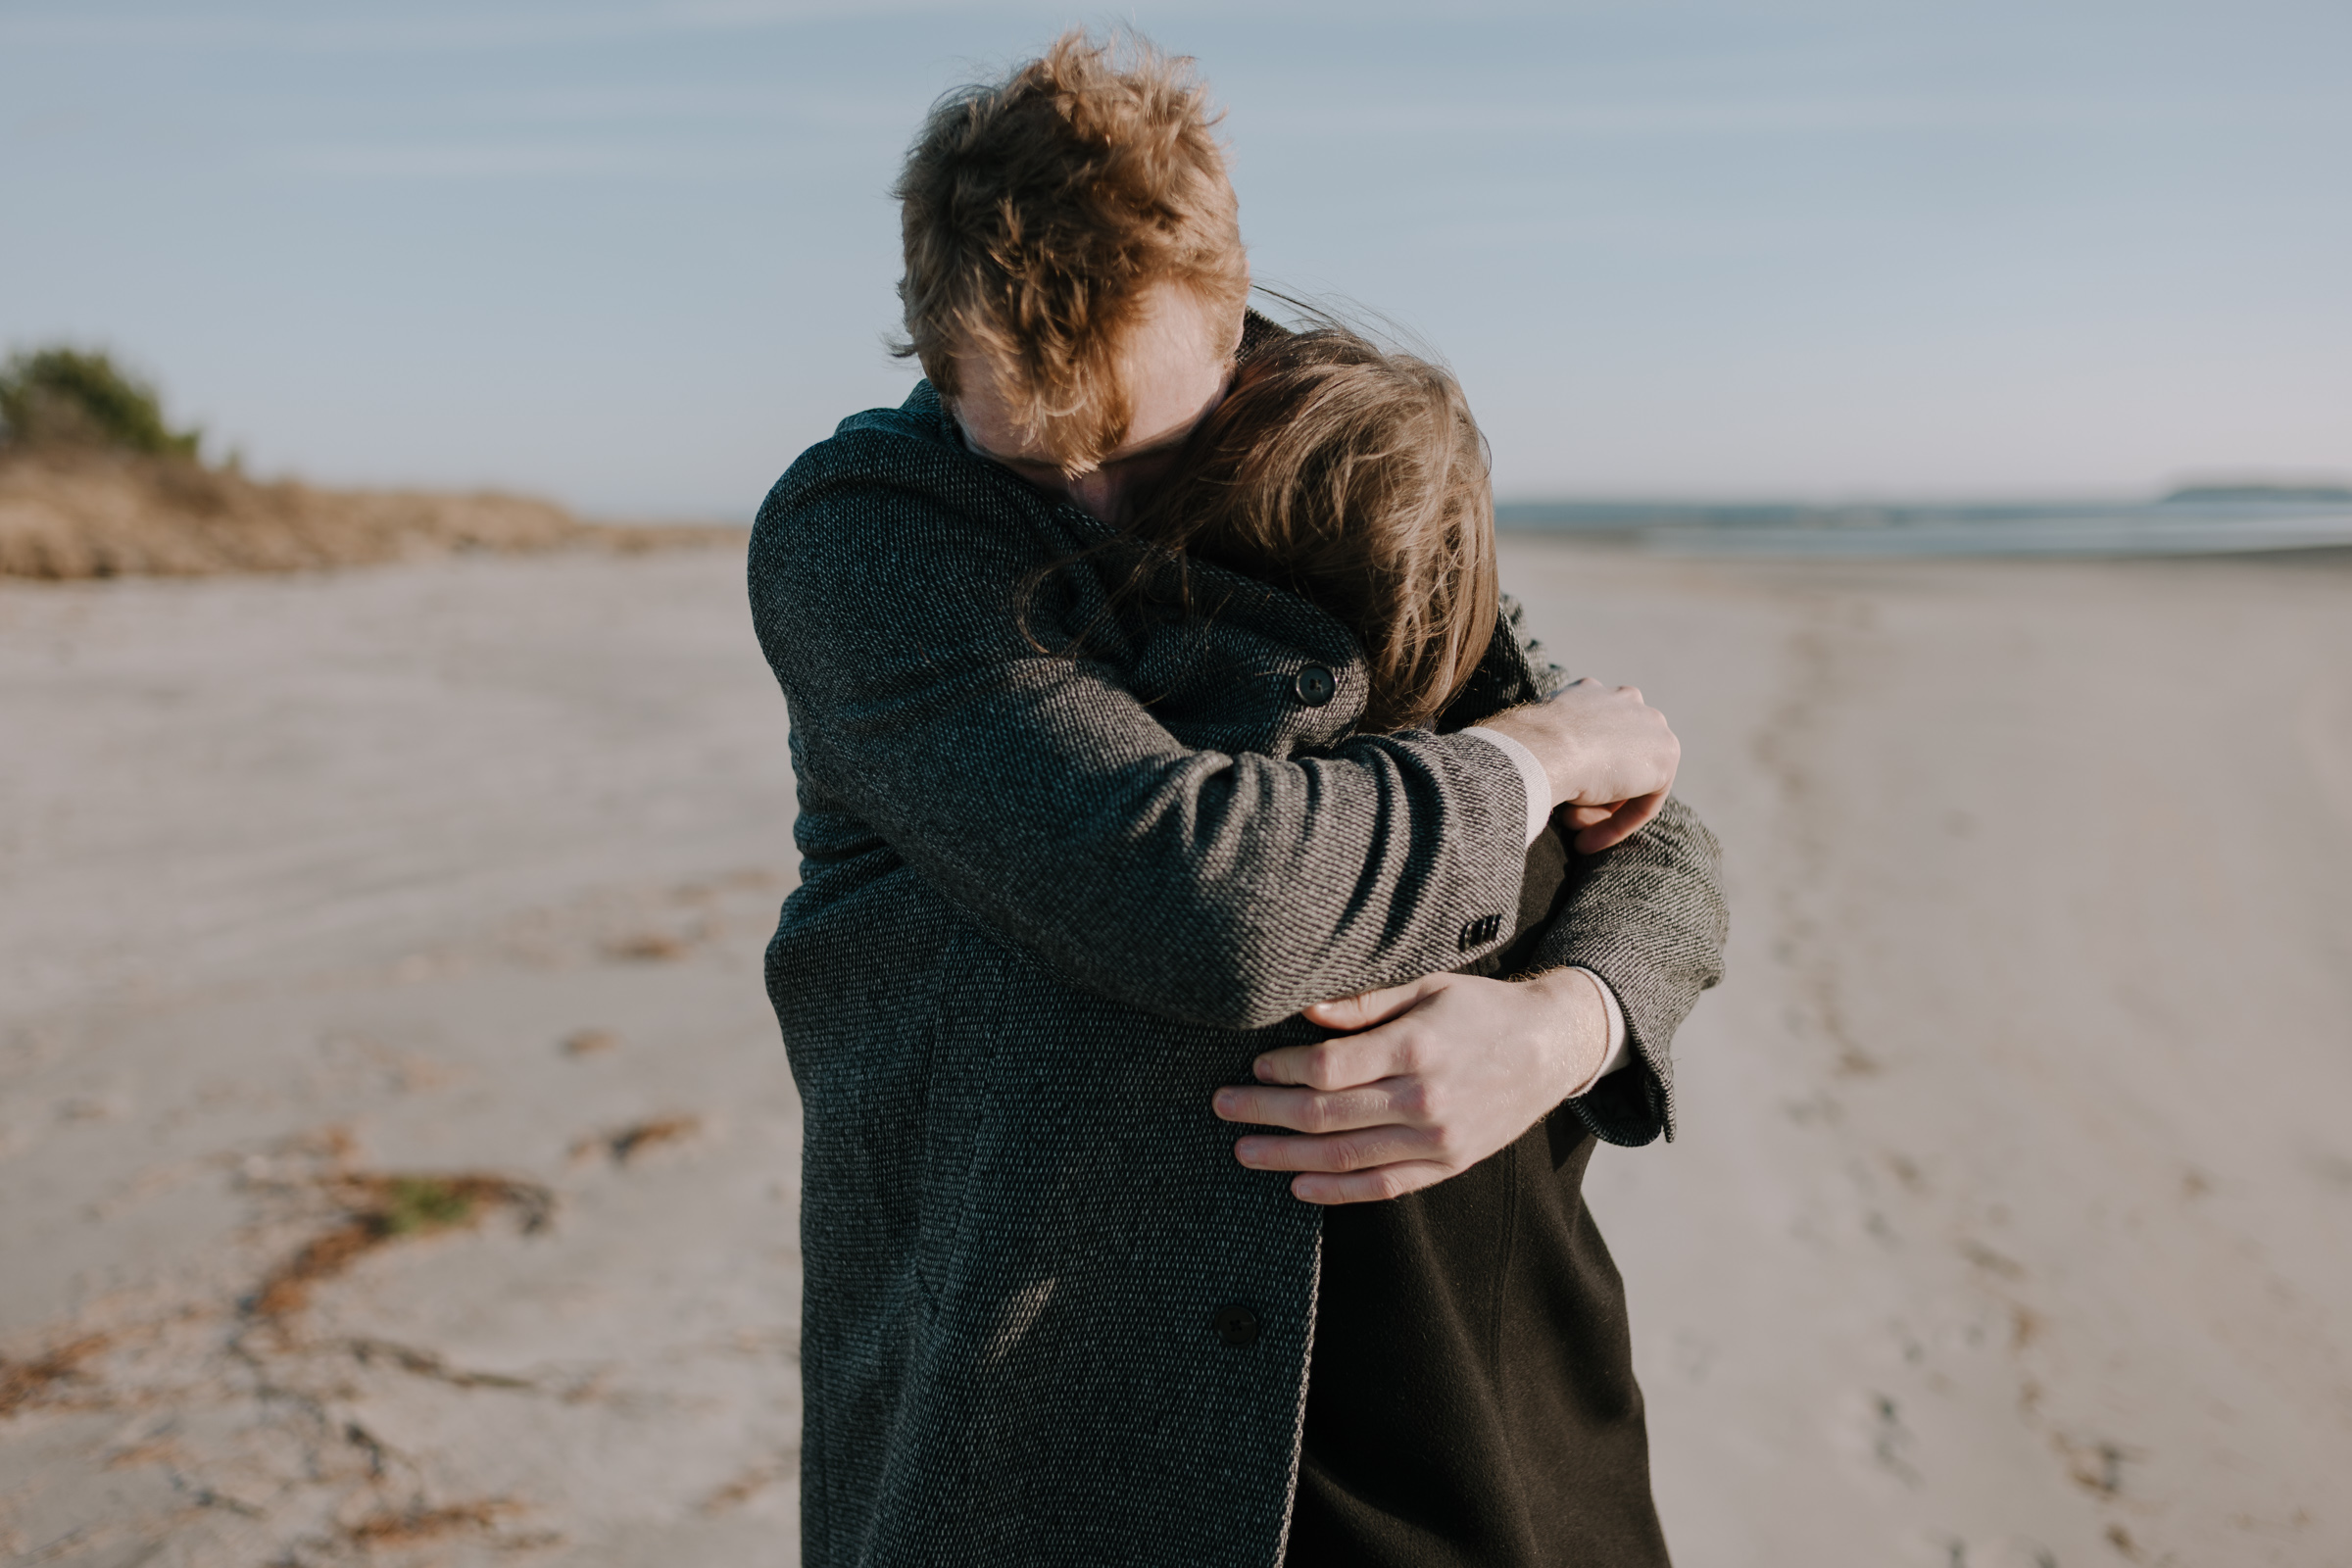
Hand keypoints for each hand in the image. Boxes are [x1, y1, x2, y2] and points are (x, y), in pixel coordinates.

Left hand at [1211, 970, 1609, 1203]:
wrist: (1551, 1048)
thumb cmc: (1481, 1010)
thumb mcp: (1427, 987)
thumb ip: (1365, 1003)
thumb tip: (1305, 1011)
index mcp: (1415, 1046)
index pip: (1328, 1067)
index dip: (1282, 1070)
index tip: (1254, 1066)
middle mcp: (1423, 1099)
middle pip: (1324, 1115)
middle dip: (1265, 1112)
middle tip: (1223, 1107)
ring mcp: (1436, 1140)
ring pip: (1344, 1157)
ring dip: (1285, 1157)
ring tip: (1245, 1151)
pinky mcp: (1447, 1165)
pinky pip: (1382, 1186)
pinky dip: (1335, 1191)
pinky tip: (1298, 1184)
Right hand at [1483, 678, 1678, 850]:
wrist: (1542, 748)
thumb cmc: (1526, 747)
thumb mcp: (1536, 741)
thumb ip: (1555, 750)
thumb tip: (1549, 776)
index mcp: (1591, 692)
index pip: (1594, 741)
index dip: (1578, 777)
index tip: (1559, 802)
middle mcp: (1626, 700)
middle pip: (1617, 760)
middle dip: (1595, 796)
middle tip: (1567, 822)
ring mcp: (1650, 724)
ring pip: (1630, 782)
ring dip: (1601, 812)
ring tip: (1572, 832)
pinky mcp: (1665, 756)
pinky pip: (1646, 801)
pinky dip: (1619, 826)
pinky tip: (1587, 842)